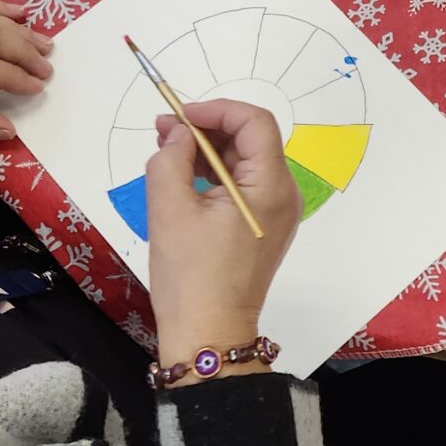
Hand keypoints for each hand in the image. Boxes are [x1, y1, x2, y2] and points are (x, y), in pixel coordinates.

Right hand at [144, 98, 302, 366]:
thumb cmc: (190, 275)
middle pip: (251, 141)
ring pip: (244, 163)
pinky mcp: (261, 228)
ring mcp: (275, 214)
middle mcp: (283, 195)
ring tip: (164, 151)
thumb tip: (176, 133)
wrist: (208, 335)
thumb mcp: (170, 210)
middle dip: (207, 129)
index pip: (256, 123)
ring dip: (207, 151)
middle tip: (162, 131)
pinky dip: (213, 175)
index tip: (179, 116)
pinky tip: (180, 177)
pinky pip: (241, 187)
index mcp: (271, 187)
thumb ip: (170, 159)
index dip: (217, 110)